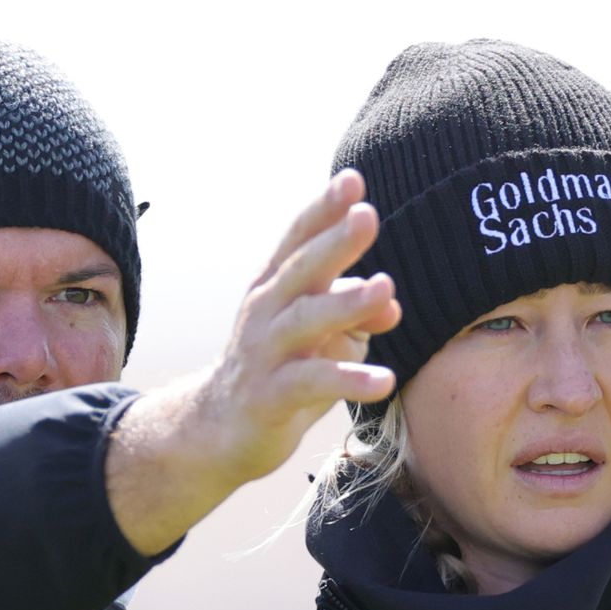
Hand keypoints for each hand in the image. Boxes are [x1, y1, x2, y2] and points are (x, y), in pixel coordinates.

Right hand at [106, 169, 400, 554]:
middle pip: (300, 270)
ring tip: (385, 288)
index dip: (323, 209)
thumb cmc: (282, 369)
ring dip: (345, 303)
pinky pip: (312, 384)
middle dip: (333, 242)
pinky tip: (385, 381)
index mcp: (276, 286)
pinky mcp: (270, 397)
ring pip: (305, 321)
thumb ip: (359, 313)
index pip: (299, 240)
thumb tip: (391, 303)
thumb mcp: (325, 336)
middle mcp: (266, 311)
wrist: (219, 429)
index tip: (352, 180)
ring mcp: (265, 353)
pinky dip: (348, 380)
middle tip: (367, 216)